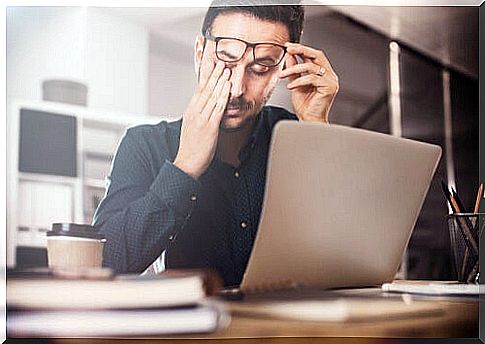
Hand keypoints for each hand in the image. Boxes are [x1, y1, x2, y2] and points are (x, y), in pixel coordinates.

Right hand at [174, 61, 230, 178]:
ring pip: (212, 96)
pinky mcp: (209, 127)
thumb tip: (205, 107)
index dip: (206, 76)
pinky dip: (223, 96)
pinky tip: (227, 88)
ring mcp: (201, 119)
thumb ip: (198, 115)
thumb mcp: (192, 127)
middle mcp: (194, 112)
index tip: (212, 65)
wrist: (187, 163)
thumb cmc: (191, 148)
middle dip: (214, 74)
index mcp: (190, 111)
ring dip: (220, 81)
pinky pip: (217, 108)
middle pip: (205, 89)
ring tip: (226, 69)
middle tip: (221, 61)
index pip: (199, 89)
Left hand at [279, 43, 338, 122]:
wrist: (309, 121)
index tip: (288, 46)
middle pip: (317, 55)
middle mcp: (329, 75)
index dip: (301, 48)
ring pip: (311, 67)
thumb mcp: (296, 83)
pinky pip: (312, 78)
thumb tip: (289, 54)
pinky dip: (299, 81)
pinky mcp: (329, 87)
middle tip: (288, 49)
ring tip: (283, 75)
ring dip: (293, 68)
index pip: (314, 55)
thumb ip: (294, 69)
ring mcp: (331, 81)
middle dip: (301, 50)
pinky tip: (291, 87)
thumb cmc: (305, 105)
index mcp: (323, 73)